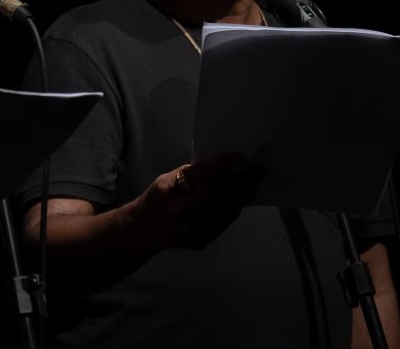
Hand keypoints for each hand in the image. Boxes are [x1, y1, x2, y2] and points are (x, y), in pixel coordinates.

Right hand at [135, 153, 261, 248]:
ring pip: (224, 210)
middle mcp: (179, 210)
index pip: (200, 174)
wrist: (142, 230)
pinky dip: (232, 211)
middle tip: (257, 174)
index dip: (223, 165)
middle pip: (219, 194)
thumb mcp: (167, 180)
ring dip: (241, 198)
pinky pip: (222, 224)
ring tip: (251, 189)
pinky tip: (237, 203)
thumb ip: (191, 175)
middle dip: (241, 183)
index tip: (241, 158)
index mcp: (170, 189)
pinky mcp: (198, 241)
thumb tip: (223, 167)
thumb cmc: (159, 197)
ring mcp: (189, 228)